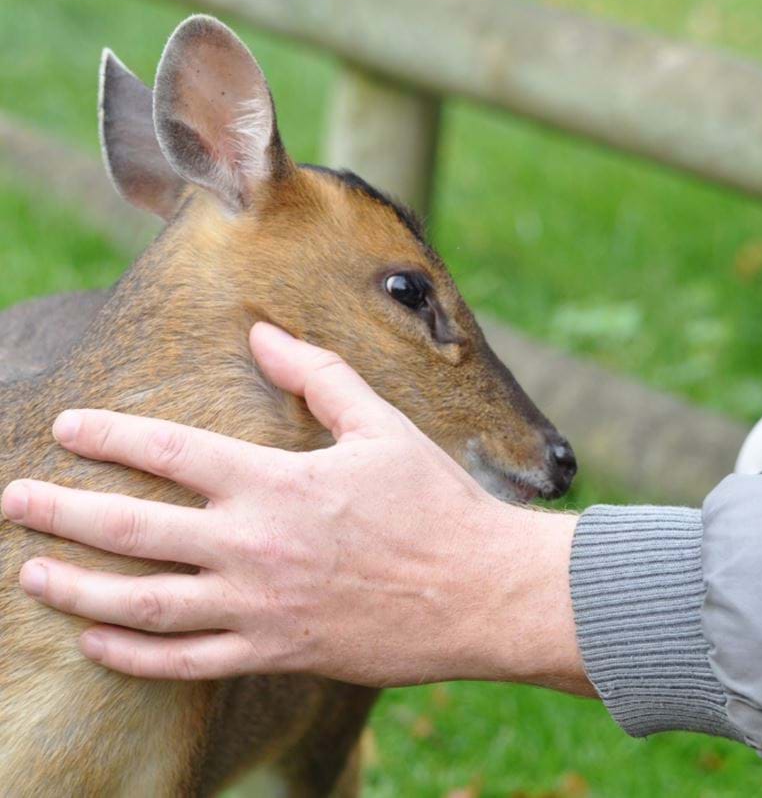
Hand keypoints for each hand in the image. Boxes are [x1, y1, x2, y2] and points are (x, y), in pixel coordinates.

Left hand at [0, 323, 589, 693]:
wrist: (480, 590)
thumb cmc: (435, 501)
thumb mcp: (381, 424)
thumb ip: (316, 376)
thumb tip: (263, 333)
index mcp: (277, 482)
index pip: (170, 451)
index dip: (110, 435)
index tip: (69, 427)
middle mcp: (255, 546)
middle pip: (134, 530)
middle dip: (62, 511)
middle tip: (13, 500)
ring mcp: (259, 607)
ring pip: (144, 606)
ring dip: (79, 590)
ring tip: (33, 573)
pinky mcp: (276, 653)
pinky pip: (186, 663)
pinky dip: (134, 656)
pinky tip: (98, 642)